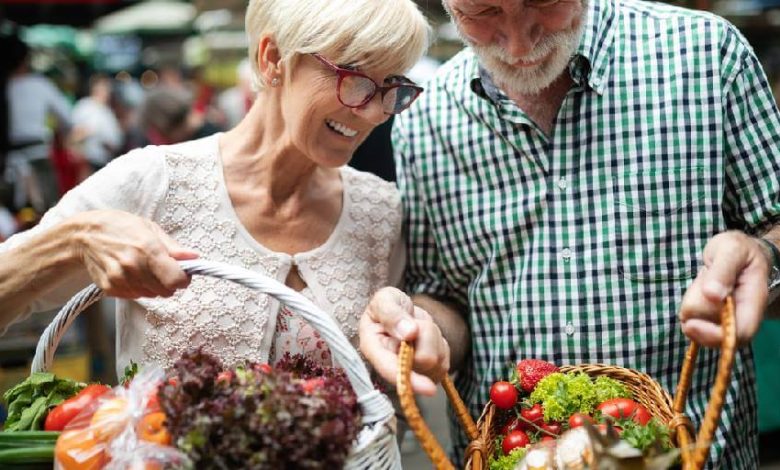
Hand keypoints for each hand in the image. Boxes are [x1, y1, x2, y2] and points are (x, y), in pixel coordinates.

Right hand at [70, 210, 198, 298]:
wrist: (84, 235)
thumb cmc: (121, 227)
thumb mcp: (150, 229)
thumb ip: (173, 247)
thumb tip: (194, 258)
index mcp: (148, 250)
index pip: (176, 280)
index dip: (184, 278)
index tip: (183, 273)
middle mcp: (134, 267)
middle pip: (166, 291)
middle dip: (169, 282)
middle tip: (161, 268)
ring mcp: (120, 280)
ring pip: (151, 295)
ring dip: (153, 285)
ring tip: (143, 267)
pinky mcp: (110, 288)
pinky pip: (135, 295)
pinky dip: (137, 287)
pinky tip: (130, 273)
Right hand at [359, 287, 449, 395]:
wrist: (400, 310)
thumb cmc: (389, 304)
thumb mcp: (385, 299)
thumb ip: (392, 313)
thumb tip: (409, 333)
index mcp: (372, 348)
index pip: (390, 369)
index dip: (409, 379)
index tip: (429, 388)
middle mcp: (389, 366)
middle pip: (424, 359)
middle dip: (426, 334)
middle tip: (414, 322)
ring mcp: (409, 372)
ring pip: (437, 360)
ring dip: (433, 338)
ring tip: (418, 329)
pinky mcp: (425, 373)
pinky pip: (444, 362)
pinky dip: (440, 346)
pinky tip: (426, 340)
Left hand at [679, 231, 767, 346]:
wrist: (738, 252)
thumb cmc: (737, 249)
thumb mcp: (731, 250)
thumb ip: (723, 270)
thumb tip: (712, 295)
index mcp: (754, 300)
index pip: (741, 333)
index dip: (715, 335)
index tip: (690, 324)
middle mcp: (743, 315)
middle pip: (717, 335)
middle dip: (697, 319)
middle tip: (695, 292)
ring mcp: (730, 318)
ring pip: (703, 329)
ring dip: (691, 312)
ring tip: (699, 286)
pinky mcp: (716, 318)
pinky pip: (697, 322)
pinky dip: (689, 312)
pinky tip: (695, 294)